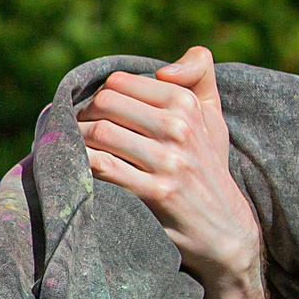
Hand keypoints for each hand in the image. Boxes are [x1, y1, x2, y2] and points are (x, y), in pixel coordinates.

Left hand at [78, 47, 260, 281]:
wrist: (226, 229)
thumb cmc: (209, 167)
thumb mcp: (214, 116)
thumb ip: (199, 73)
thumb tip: (165, 69)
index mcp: (188, 103)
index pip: (119, 83)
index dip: (98, 96)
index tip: (92, 114)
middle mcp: (180, 128)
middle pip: (106, 103)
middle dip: (82, 116)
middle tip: (75, 132)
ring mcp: (170, 161)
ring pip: (101, 133)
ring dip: (77, 140)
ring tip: (72, 149)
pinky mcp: (158, 193)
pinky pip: (105, 167)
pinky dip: (83, 163)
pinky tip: (78, 168)